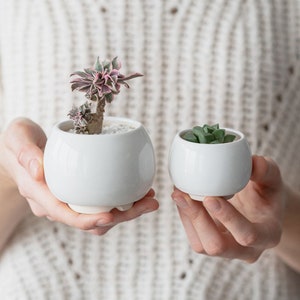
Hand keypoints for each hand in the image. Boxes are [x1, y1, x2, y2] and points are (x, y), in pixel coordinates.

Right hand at [0, 118, 158, 234]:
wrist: (22, 149)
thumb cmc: (19, 143)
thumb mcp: (17, 138)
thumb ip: (25, 152)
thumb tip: (39, 170)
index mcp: (40, 194)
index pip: (65, 215)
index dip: (88, 220)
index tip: (112, 215)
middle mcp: (56, 204)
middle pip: (90, 220)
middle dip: (121, 217)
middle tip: (148, 203)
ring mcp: (69, 201)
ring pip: (99, 216)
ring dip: (126, 211)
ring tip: (148, 197)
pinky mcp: (80, 195)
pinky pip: (101, 203)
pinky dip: (121, 201)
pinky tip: (137, 190)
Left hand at [171, 155, 284, 262]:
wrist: (258, 208)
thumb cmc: (266, 193)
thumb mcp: (273, 180)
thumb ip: (266, 171)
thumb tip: (253, 162)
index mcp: (268, 235)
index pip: (248, 235)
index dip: (227, 218)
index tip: (209, 198)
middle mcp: (247, 250)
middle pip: (218, 246)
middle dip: (198, 219)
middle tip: (183, 194)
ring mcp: (227, 250)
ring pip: (201, 245)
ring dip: (187, 218)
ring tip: (178, 193)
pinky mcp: (211, 244)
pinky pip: (194, 238)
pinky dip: (184, 217)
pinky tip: (181, 198)